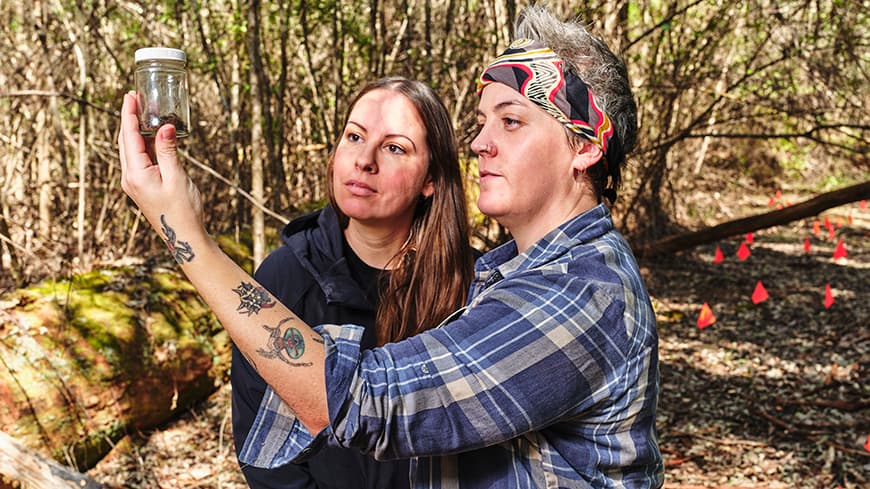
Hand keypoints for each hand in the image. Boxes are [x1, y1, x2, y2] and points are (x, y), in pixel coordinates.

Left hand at [118, 92, 203, 237]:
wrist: (184, 237)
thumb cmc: (183, 211)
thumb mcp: (177, 177)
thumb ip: (168, 150)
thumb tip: (165, 126)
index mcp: (136, 174)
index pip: (129, 136)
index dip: (129, 114)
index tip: (130, 96)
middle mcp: (130, 178)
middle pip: (124, 141)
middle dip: (129, 119)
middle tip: (134, 99)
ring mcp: (134, 183)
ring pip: (130, 150)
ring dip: (135, 131)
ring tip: (143, 113)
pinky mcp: (142, 186)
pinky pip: (138, 160)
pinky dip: (142, 144)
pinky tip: (151, 137)